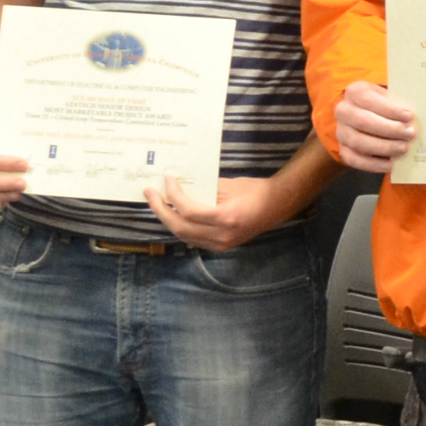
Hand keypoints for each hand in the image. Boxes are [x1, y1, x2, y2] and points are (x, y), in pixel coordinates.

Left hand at [147, 174, 286, 250]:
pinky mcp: (220, 246)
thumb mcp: (229, 185)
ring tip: (157, 203)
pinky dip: (180, 226)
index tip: (168, 180)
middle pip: (180, 227)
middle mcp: (221, 236)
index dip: (173, 196)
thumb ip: (204, 189)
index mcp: (226, 218)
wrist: (276, 207)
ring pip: (184, 235)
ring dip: (167, 219)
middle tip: (149, 193)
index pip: (189, 212)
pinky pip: (193, 238)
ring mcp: (221, 244)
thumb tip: (180, 185)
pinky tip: (172, 214)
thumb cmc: (255, 191)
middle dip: (161, 210)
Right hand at [336, 82, 415, 172]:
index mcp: (354, 92)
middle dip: (389, 129)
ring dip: (383, 147)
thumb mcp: (388, 97)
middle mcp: (343, 111)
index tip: (409, 116)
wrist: (365, 117)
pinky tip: (390, 165)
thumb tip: (416, 118)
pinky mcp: (343, 149)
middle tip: (410, 134)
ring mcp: (341, 131)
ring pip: (358, 142)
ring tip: (404, 149)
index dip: (389, 109)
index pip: (369, 100)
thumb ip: (398, 104)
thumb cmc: (383, 106)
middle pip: (363, 121)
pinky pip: (353, 160)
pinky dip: (373, 164)